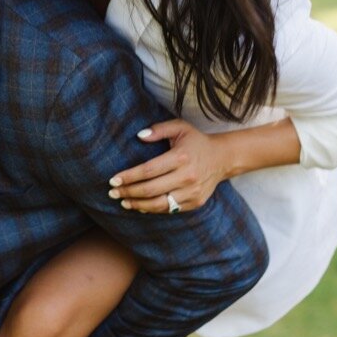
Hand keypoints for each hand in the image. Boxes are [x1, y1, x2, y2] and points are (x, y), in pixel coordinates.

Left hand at [108, 119, 232, 213]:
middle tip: (113, 193)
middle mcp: (187, 176)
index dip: (129, 176)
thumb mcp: (180, 127)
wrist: (222, 158)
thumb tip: (139, 136)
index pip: (149, 170)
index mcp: (181, 157)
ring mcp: (192, 192)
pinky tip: (140, 206)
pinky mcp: (195, 202)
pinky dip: (153, 209)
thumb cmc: (196, 141)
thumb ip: (158, 129)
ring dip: (138, 205)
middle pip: (151, 189)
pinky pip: (170, 209)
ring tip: (123, 202)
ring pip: (159, 204)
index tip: (113, 180)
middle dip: (129, 192)